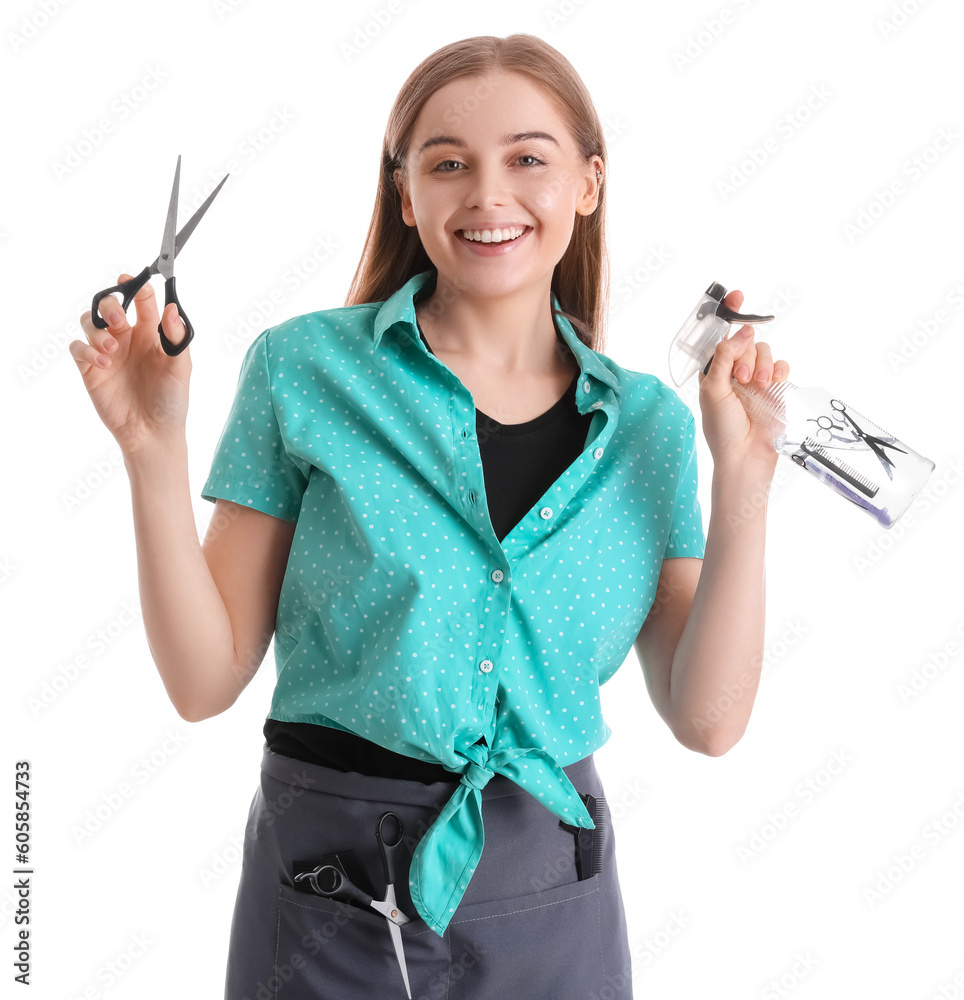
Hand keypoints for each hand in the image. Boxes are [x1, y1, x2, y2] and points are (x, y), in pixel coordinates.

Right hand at [70, 275, 191, 455]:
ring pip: (89, 322)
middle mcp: (127, 339)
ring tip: (112, 350)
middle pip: (109, 305)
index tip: (130, 280)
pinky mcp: (91, 369)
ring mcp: (108, 353)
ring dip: (97, 330)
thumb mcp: (181, 368)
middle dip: (111, 306)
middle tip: (120, 323)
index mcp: (151, 334)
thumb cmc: (172, 400)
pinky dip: (87, 350)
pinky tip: (104, 364)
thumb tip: (171, 308)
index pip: (141, 300)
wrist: (153, 432)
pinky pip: (78, 348)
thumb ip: (177, 337)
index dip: (136, 286)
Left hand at [697, 289, 789, 476]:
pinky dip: (779, 371)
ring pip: (765, 350)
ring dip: (762, 364)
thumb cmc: (722, 429)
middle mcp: (735, 371)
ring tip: (757, 386)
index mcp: (714, 371)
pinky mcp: (776, 388)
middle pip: (746, 340)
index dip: (728, 315)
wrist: (746, 457)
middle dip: (746, 354)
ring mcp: (757, 379)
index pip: (721, 337)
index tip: (737, 295)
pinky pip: (782, 365)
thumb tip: (742, 332)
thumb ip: (725, 358)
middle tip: (742, 378)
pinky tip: (772, 385)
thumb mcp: (713, 391)